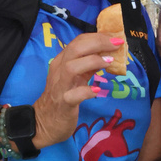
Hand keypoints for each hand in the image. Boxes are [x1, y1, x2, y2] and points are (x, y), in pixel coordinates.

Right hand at [33, 32, 119, 147]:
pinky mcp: (64, 103)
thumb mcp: (76, 78)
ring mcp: (60, 86)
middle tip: (116, 44)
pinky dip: (87, 91)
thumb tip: (108, 55)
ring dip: (92, 62)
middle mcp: (59, 70)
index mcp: (62, 62)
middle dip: (98, 43)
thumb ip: (89, 66)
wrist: (44, 123)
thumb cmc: (63, 98)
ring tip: (109, 63)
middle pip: (75, 49)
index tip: (115, 37)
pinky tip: (98, 91)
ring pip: (71, 67)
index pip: (78, 42)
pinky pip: (74, 95)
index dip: (97, 37)